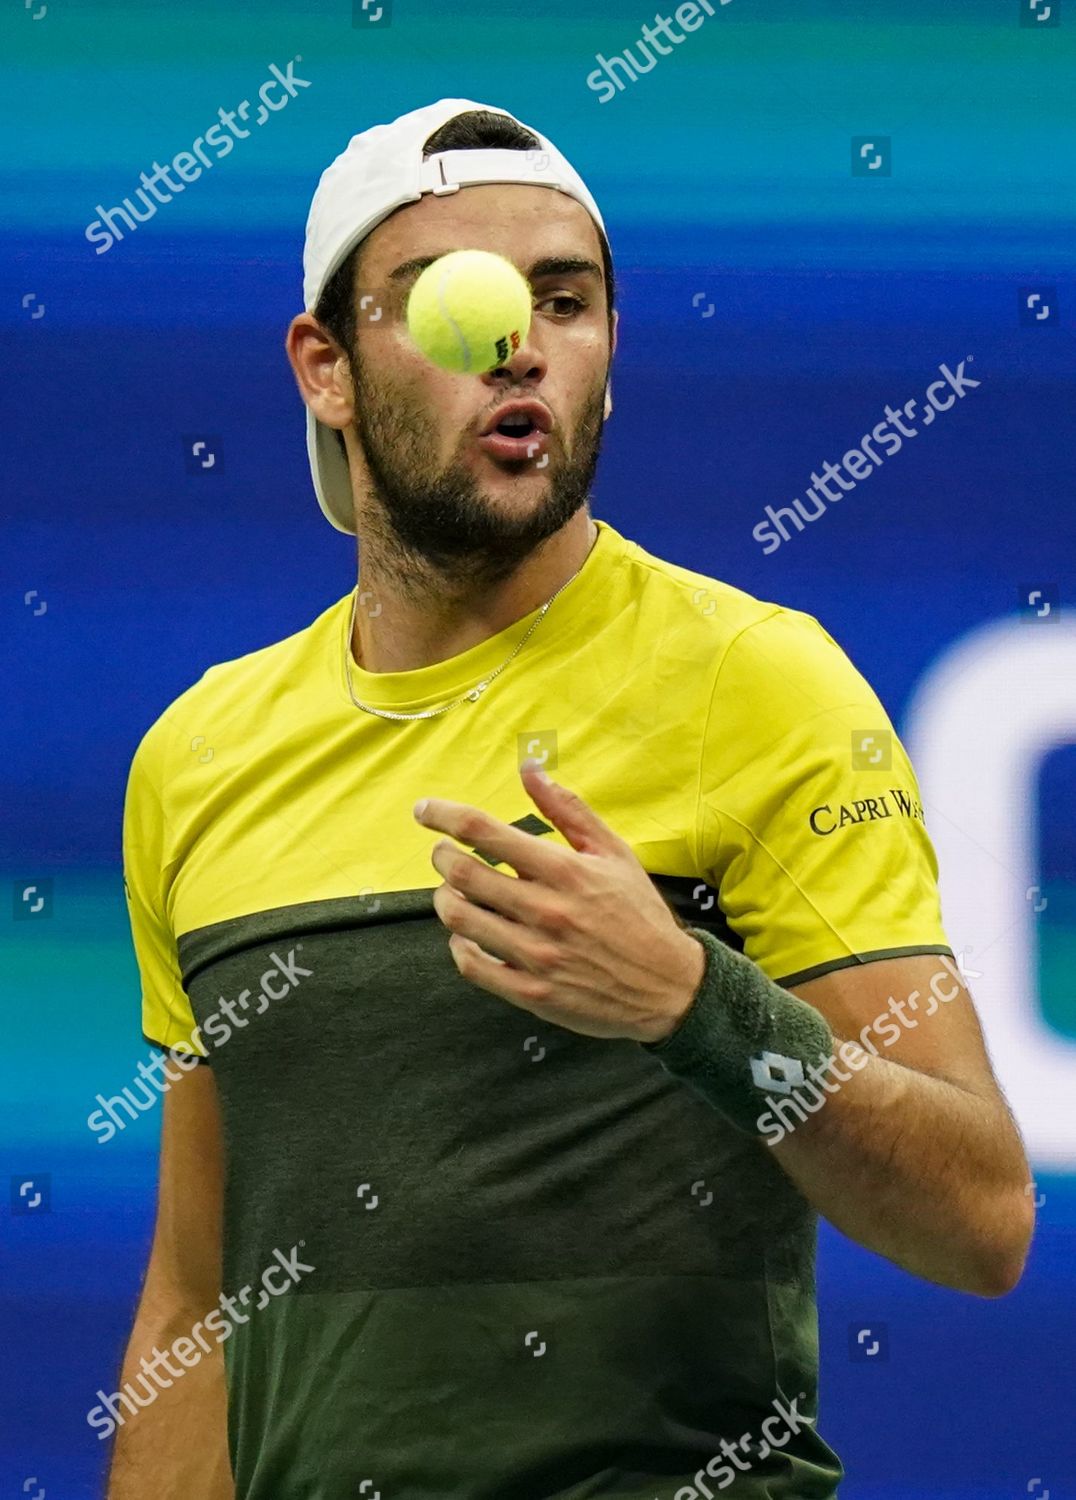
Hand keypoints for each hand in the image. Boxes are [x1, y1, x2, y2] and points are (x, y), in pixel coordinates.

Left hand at [413, 760, 705, 1042]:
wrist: (668, 986)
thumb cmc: (638, 913)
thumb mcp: (613, 852)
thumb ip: (567, 809)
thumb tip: (529, 768)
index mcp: (565, 871)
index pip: (485, 832)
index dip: (444, 815)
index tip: (424, 809)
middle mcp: (546, 910)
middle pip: (462, 874)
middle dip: (440, 857)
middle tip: (443, 853)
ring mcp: (536, 954)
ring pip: (459, 918)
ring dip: (445, 898)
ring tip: (454, 891)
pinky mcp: (530, 991)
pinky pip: (471, 964)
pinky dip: (459, 943)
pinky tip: (469, 933)